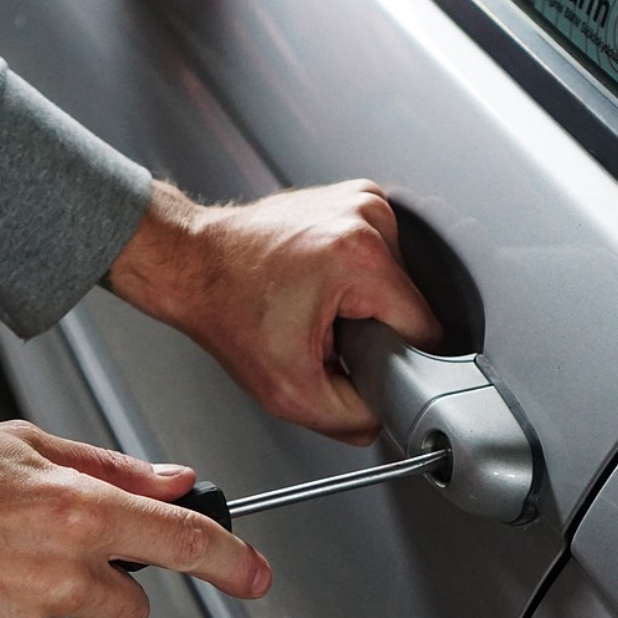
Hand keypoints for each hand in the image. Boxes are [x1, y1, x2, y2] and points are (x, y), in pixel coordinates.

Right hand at [0, 421, 270, 617]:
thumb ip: (110, 468)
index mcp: (75, 512)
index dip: (231, 561)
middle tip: (44, 557)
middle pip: (131, 609)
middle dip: (105, 591)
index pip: (182, 542)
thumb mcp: (18, 445)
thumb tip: (176, 481)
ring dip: (37, 608)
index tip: (256, 576)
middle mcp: (59, 576)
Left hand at [107, 180, 441, 444]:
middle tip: (325, 334)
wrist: (193, 265)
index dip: (397, 359)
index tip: (359, 360)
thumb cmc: (227, 311)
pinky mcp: (353, 198)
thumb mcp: (289, 392)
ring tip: (318, 306)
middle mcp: (367, 216)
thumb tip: (383, 417)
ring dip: (365, 304)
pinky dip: (356, 279)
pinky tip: (320, 285)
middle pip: (409, 304)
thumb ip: (350, 419)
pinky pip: (379, 258)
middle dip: (375, 330)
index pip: (425, 329)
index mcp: (360, 256)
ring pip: (397, 282)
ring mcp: (361, 200)